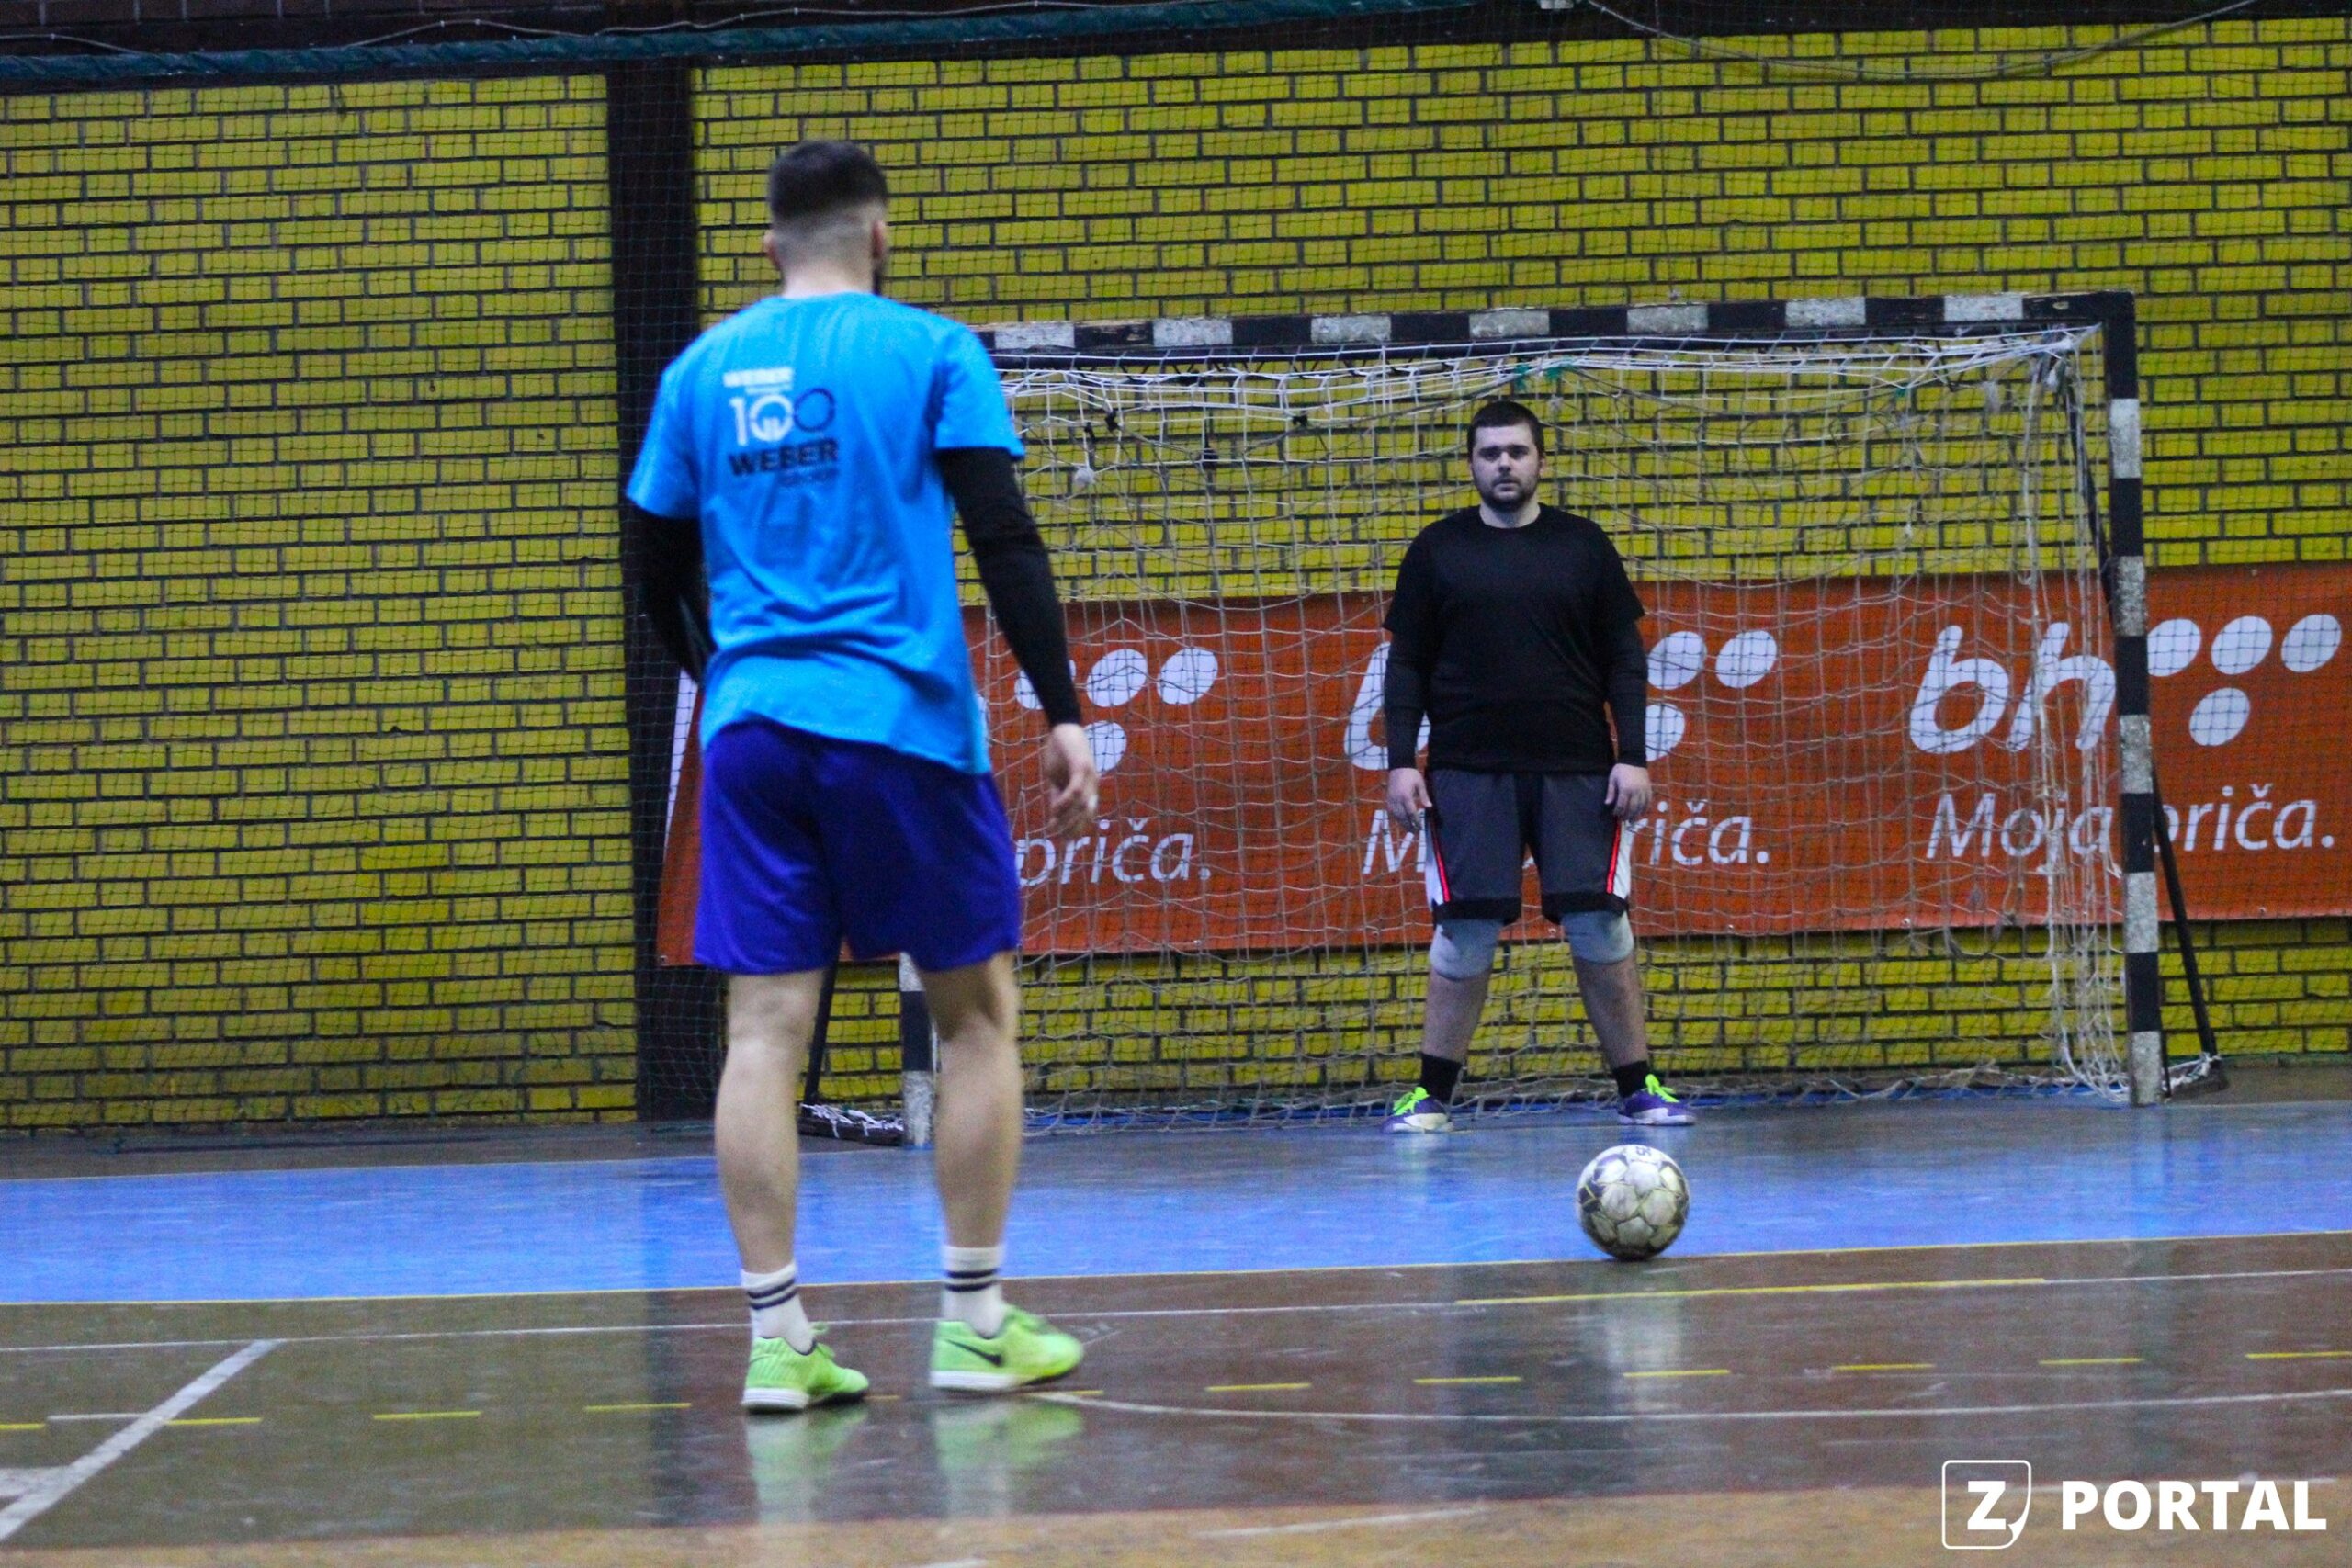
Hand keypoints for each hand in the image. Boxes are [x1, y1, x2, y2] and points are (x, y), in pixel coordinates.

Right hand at [1042, 722, 1099, 837]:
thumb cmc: (1060, 752)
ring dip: (1067, 818)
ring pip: (1081, 804)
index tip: (1064, 841)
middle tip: (1059, 840)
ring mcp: (1089, 775)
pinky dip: (1066, 801)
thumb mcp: (1057, 778)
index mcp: (1088, 788)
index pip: (1087, 814)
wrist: (1062, 727)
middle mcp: (1092, 784)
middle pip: (1087, 813)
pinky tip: (1054, 809)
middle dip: (1073, 828)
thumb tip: (1055, 815)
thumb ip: (1058, 795)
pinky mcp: (1081, 765)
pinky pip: (1076, 788)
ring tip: (1053, 827)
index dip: (1077, 829)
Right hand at [1386, 767, 1430, 830]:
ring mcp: (1391, 799)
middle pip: (1402, 816)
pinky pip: (1391, 811)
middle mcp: (1397, 799)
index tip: (1420, 827)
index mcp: (1406, 796)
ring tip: (1408, 829)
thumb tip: (1429, 807)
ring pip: (1395, 815)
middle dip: (1408, 825)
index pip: (1411, 812)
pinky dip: (1395, 818)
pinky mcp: (1387, 798)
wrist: (1398, 766)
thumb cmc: (1411, 774)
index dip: (1416, 821)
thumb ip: (1424, 796)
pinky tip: (1400, 821)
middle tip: (1414, 832)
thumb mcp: (1420, 783)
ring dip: (1402, 823)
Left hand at [1605, 763, 1651, 819]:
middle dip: (1627, 816)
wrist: (1634, 760)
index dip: (1618, 811)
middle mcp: (1636, 791)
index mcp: (1625, 788)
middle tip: (1623, 820)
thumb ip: (1611, 792)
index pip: (1621, 805)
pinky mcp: (1649, 789)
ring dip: (1636, 815)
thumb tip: (1607, 804)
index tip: (1615, 815)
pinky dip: (1645, 809)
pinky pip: (1648, 801)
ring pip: (1641, 807)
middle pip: (1632, 808)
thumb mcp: (1612, 778)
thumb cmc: (1621, 769)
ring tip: (1632, 820)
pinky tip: (1641, 813)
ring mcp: (1644, 790)